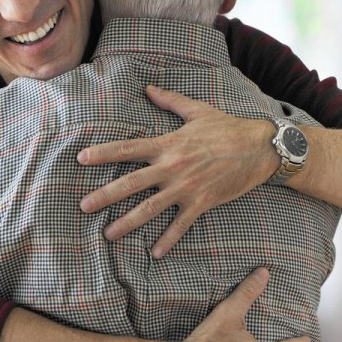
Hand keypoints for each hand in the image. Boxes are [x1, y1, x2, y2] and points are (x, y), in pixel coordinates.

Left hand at [77, 85, 275, 257]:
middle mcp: (173, 167)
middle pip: (131, 183)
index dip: (103, 153)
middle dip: (105, 195)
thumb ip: (170, 101)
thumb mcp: (198, 110)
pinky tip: (155, 253)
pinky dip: (168, 239)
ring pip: (150, 208)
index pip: (128, 148)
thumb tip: (148, 88)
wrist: (259, 148)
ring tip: (108, 234)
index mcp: (168, 144)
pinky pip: (181, 224)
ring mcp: (187, 187)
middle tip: (84, 206)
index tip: (81, 158)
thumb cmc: (229, 127)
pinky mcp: (203, 202)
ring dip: (127, 222)